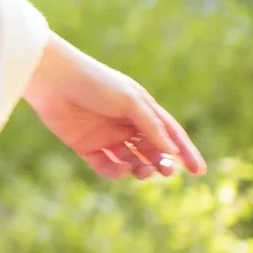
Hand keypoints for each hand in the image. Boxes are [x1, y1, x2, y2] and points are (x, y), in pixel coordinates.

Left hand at [23, 32, 203, 182]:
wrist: (54, 80)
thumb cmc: (96, 83)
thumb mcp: (130, 102)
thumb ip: (152, 126)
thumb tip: (172, 152)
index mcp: (142, 108)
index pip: (170, 134)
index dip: (186, 152)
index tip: (199, 171)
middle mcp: (126, 124)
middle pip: (152, 151)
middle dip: (162, 163)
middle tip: (166, 171)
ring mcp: (107, 136)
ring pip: (132, 162)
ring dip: (142, 169)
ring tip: (144, 171)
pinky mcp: (86, 147)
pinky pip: (107, 166)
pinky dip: (116, 172)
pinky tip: (121, 168)